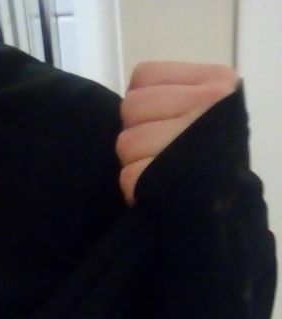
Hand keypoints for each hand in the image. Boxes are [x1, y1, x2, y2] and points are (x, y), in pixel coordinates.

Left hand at [116, 62, 239, 206]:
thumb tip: (133, 97)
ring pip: (125, 142)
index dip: (142, 101)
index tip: (158, 119)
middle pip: (130, 107)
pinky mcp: (169, 177)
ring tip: (159, 169)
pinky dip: (135, 187)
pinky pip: (128, 176)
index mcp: (215, 81)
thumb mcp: (210, 108)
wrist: (228, 206)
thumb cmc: (214, 155)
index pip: (144, 76)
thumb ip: (175, 94)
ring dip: (134, 161)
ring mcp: (188, 140)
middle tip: (158, 148)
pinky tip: (155, 188)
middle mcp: (206, 103)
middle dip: (136, 131)